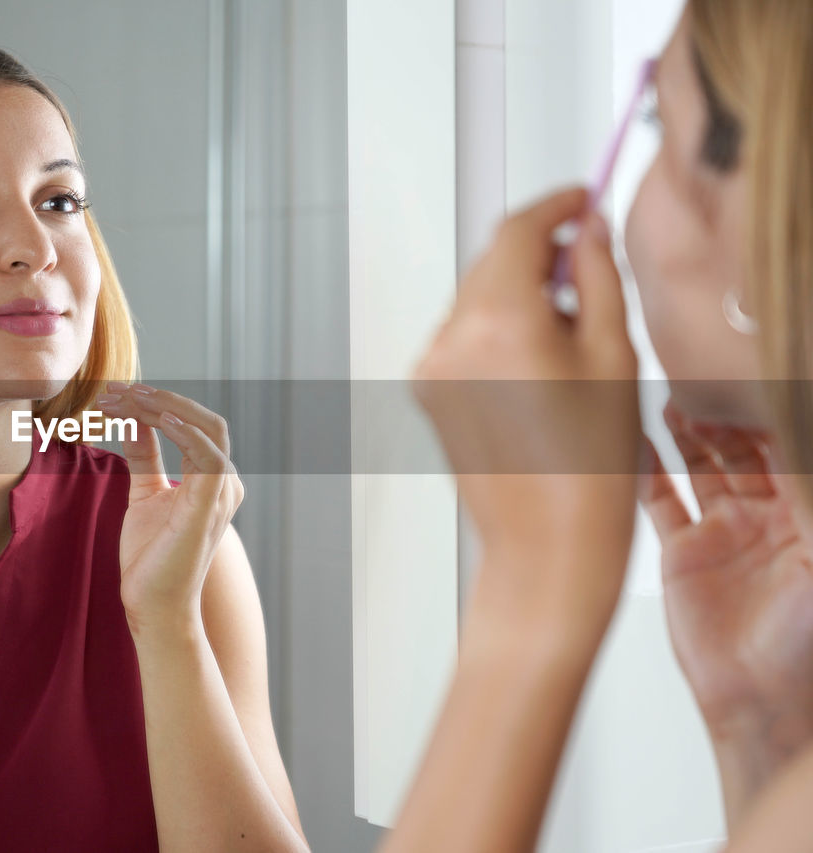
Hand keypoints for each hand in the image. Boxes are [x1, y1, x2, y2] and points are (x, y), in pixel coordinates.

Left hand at [94, 383, 243, 634]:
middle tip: (115, 390)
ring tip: (125, 399)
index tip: (115, 395)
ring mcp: (221, 494)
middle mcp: (224, 482)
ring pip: (206, 429)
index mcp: (212, 478)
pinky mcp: (208, 508)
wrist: (152, 604)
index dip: (157, 403)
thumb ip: (145, 456)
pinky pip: (208, 457)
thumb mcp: (143, 494)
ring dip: (164, 408)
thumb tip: (132, 419)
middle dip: (160, 399)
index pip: (193, 424)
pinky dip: (185, 432)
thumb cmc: (151, 555)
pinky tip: (155, 420)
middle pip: (204, 419)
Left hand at [412, 188, 640, 635]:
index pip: (516, 230)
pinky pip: (461, 335)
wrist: (545, 544)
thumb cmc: (583, 467)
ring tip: (566, 342)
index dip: (554, 205)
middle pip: (490, 261)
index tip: (581, 199)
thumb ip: (598, 278)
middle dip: (537, 255)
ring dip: (516, 295)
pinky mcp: (425, 389)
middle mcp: (450, 339)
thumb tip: (587, 230)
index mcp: (497, 323)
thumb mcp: (612, 357)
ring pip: (475, 298)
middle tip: (586, 270)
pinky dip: (494, 331)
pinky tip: (534, 370)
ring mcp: (429, 367)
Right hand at [644, 406, 812, 763]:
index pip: (788, 446)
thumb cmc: (804, 646)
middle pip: (743, 448)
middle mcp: (768, 515)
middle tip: (702, 380)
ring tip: (670, 399)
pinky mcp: (684, 552)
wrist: (759, 701)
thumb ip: (806, 501)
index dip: (769, 412)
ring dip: (687, 433)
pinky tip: (634, 443)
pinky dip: (644, 471)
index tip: (749, 379)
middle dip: (725, 413)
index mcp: (807, 512)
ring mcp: (724, 531)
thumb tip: (795, 439)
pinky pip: (661, 501)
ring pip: (703, 466)